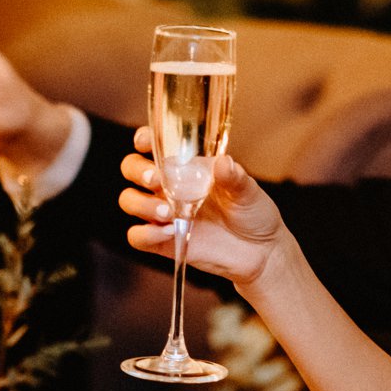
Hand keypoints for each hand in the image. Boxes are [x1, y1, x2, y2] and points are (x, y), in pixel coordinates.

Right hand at [120, 127, 291, 288]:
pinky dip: (145, 234)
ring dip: (141, 204)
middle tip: (155, 179)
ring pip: (130, 201)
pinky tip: (168, 232)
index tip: (144, 141)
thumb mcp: (249, 191)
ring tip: (169, 213)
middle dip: (137, 170)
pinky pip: (137, 237)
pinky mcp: (163, 241)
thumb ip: (234, 177)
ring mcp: (164, 214)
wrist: (260, 252)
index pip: (154, 146)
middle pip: (132, 169)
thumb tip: (224, 163)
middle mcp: (169, 187)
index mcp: (187, 167)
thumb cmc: (253, 213)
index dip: (143, 139)